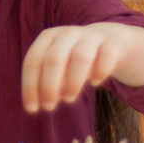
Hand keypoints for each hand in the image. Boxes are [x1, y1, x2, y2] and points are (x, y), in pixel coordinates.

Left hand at [20, 22, 143, 113]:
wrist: (110, 42)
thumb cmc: (75, 60)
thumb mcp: (59, 68)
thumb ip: (50, 82)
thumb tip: (46, 100)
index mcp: (49, 37)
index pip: (33, 60)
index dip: (30, 85)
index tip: (32, 108)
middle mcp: (68, 33)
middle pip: (54, 58)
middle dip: (49, 86)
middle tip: (49, 107)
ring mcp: (91, 36)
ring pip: (80, 57)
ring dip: (73, 81)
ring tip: (69, 99)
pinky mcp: (112, 43)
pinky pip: (107, 56)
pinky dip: (100, 71)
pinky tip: (95, 83)